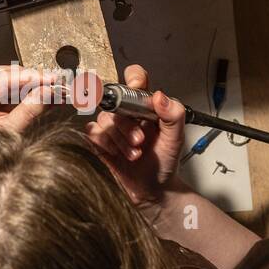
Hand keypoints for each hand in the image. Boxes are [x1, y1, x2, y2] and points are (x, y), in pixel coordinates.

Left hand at [0, 65, 54, 142]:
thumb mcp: (10, 129)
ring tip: (52, 90)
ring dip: (33, 83)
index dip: (32, 77)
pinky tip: (41, 91)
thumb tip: (48, 91)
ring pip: (11, 74)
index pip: (6, 78)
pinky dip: (26, 86)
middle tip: (57, 86)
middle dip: (35, 80)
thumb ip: (29, 109)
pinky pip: (9, 80)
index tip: (52, 79)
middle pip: (9, 73)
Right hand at [86, 64, 187, 203]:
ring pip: (104, 119)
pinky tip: (117, 155)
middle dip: (127, 124)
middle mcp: (127, 112)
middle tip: (140, 140)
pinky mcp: (100, 140)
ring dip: (120, 139)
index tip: (136, 88)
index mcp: (146, 105)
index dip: (133, 79)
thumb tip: (160, 96)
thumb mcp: (176, 139)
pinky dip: (104, 144)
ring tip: (135, 153)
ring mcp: (112, 126)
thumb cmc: (165, 163)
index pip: (135, 79)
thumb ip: (174, 115)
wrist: (154, 189)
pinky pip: (92, 132)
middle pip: (116, 101)